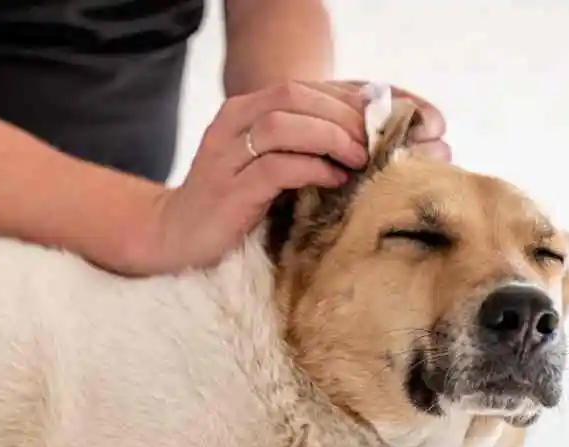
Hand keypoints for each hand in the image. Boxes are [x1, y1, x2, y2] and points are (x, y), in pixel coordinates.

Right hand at [138, 79, 448, 273]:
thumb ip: (312, 150)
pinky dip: (311, 168)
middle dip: (345, 114)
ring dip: (330, 135)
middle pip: (295, 95)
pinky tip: (334, 179)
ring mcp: (227, 154)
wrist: (177, 238)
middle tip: (378, 140)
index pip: (306, 86)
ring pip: (284, 123)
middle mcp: (233, 122)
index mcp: (247, 110)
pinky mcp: (228, 188)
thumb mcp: (276, 169)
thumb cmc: (238, 205)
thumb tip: (375, 146)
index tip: (391, 116)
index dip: (351, 97)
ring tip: (360, 158)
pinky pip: (275, 167)